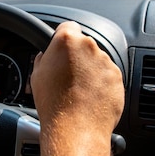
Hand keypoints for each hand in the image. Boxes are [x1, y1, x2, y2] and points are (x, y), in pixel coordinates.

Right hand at [30, 21, 123, 135]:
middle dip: (78, 56)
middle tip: (68, 75)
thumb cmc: (54, 104)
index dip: (63, 37)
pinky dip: (102, 84)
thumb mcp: (37, 76)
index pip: (68, 26)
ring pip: (98, 61)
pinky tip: (90, 97)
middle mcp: (89, 47)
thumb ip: (44, 58)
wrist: (75, 129)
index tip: (62, 47)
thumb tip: (47, 56)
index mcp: (67, 41)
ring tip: (79, 91)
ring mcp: (106, 62)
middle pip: (84, 45)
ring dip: (91, 70)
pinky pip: (108, 76)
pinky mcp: (117, 78)